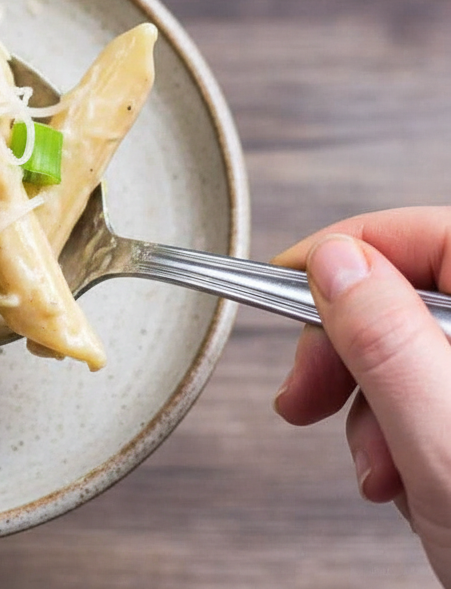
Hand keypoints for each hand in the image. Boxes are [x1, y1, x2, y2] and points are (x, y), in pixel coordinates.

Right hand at [272, 207, 450, 584]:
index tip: (284, 282)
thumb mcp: (440, 436)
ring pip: (410, 357)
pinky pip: (425, 403)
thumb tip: (334, 260)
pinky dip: (397, 441)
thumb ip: (384, 337)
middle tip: (304, 395)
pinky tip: (407, 483)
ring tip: (380, 473)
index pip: (429, 236)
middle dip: (347, 352)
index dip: (349, 250)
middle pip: (411, 297)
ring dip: (370, 414)